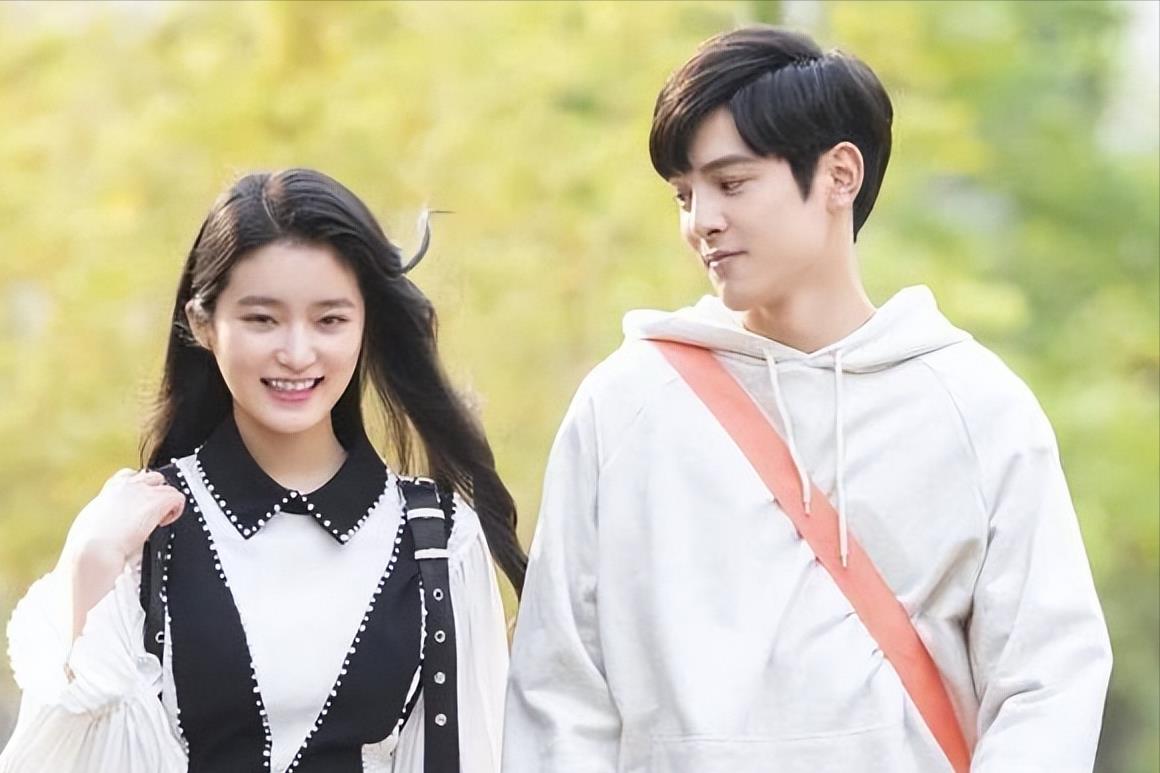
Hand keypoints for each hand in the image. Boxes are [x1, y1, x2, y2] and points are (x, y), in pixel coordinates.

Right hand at [62, 468, 186, 567]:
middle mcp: (128, 485)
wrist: (94, 548)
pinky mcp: (158, 501)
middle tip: (150, 516)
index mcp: (110, 490)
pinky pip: (178, 498)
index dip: (138, 490)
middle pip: (152, 477)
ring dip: (166, 501)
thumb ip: (106, 516)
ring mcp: (144, 491)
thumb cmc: (88, 542)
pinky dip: (176, 510)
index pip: (130, 476)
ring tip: (158, 520)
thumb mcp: (92, 522)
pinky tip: (164, 523)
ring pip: (167, 486)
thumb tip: (112, 524)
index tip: (137, 507)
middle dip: (154, 494)